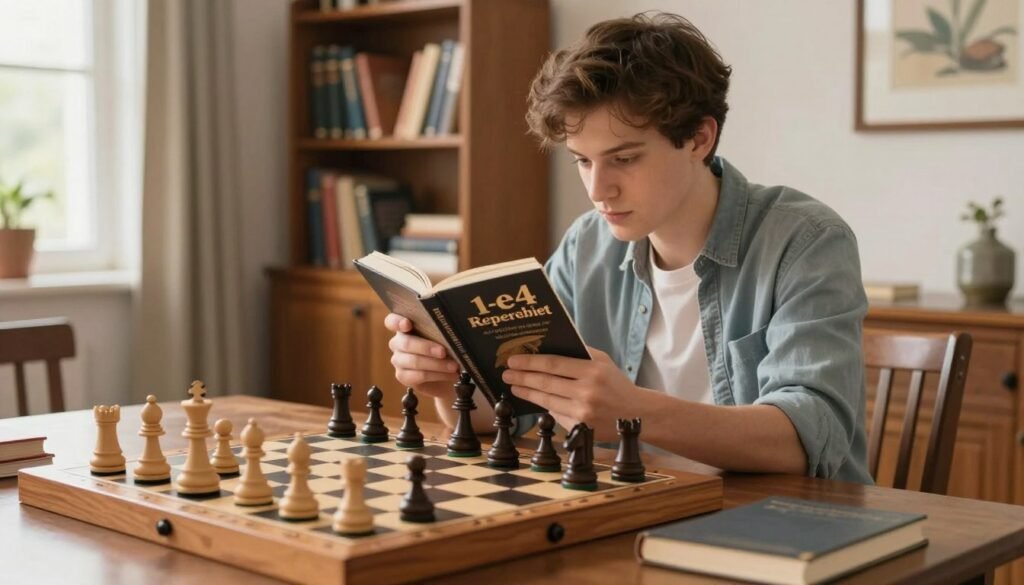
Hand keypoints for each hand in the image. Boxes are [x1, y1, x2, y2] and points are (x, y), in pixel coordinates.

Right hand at [384, 313, 459, 399]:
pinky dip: (437, 375)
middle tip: (443, 352)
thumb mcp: (444, 338)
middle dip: (427, 347)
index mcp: (405, 327)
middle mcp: (398, 342)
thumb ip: (441, 331)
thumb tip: (450, 331)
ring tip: (454, 366)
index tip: (407, 324)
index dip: (397, 322)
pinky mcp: (402, 376)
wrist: (447, 374)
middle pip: (406, 343)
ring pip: (414, 361)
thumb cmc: (445, 349)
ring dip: (437, 364)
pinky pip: (419, 375)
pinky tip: (450, 375)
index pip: (392, 321)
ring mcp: (398, 360)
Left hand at [502, 346, 640, 441]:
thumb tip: (546, 347)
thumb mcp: (603, 361)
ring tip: (514, 385)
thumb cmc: (616, 384)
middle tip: (506, 372)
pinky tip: (532, 397)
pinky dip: (542, 405)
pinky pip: (555, 413)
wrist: (637, 414)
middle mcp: (587, 392)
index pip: (553, 364)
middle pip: (545, 383)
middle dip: (522, 377)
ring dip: (526, 392)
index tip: (513, 360)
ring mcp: (583, 412)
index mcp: (593, 371)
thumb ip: (578, 353)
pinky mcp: (580, 428)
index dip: (530, 362)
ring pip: (546, 400)